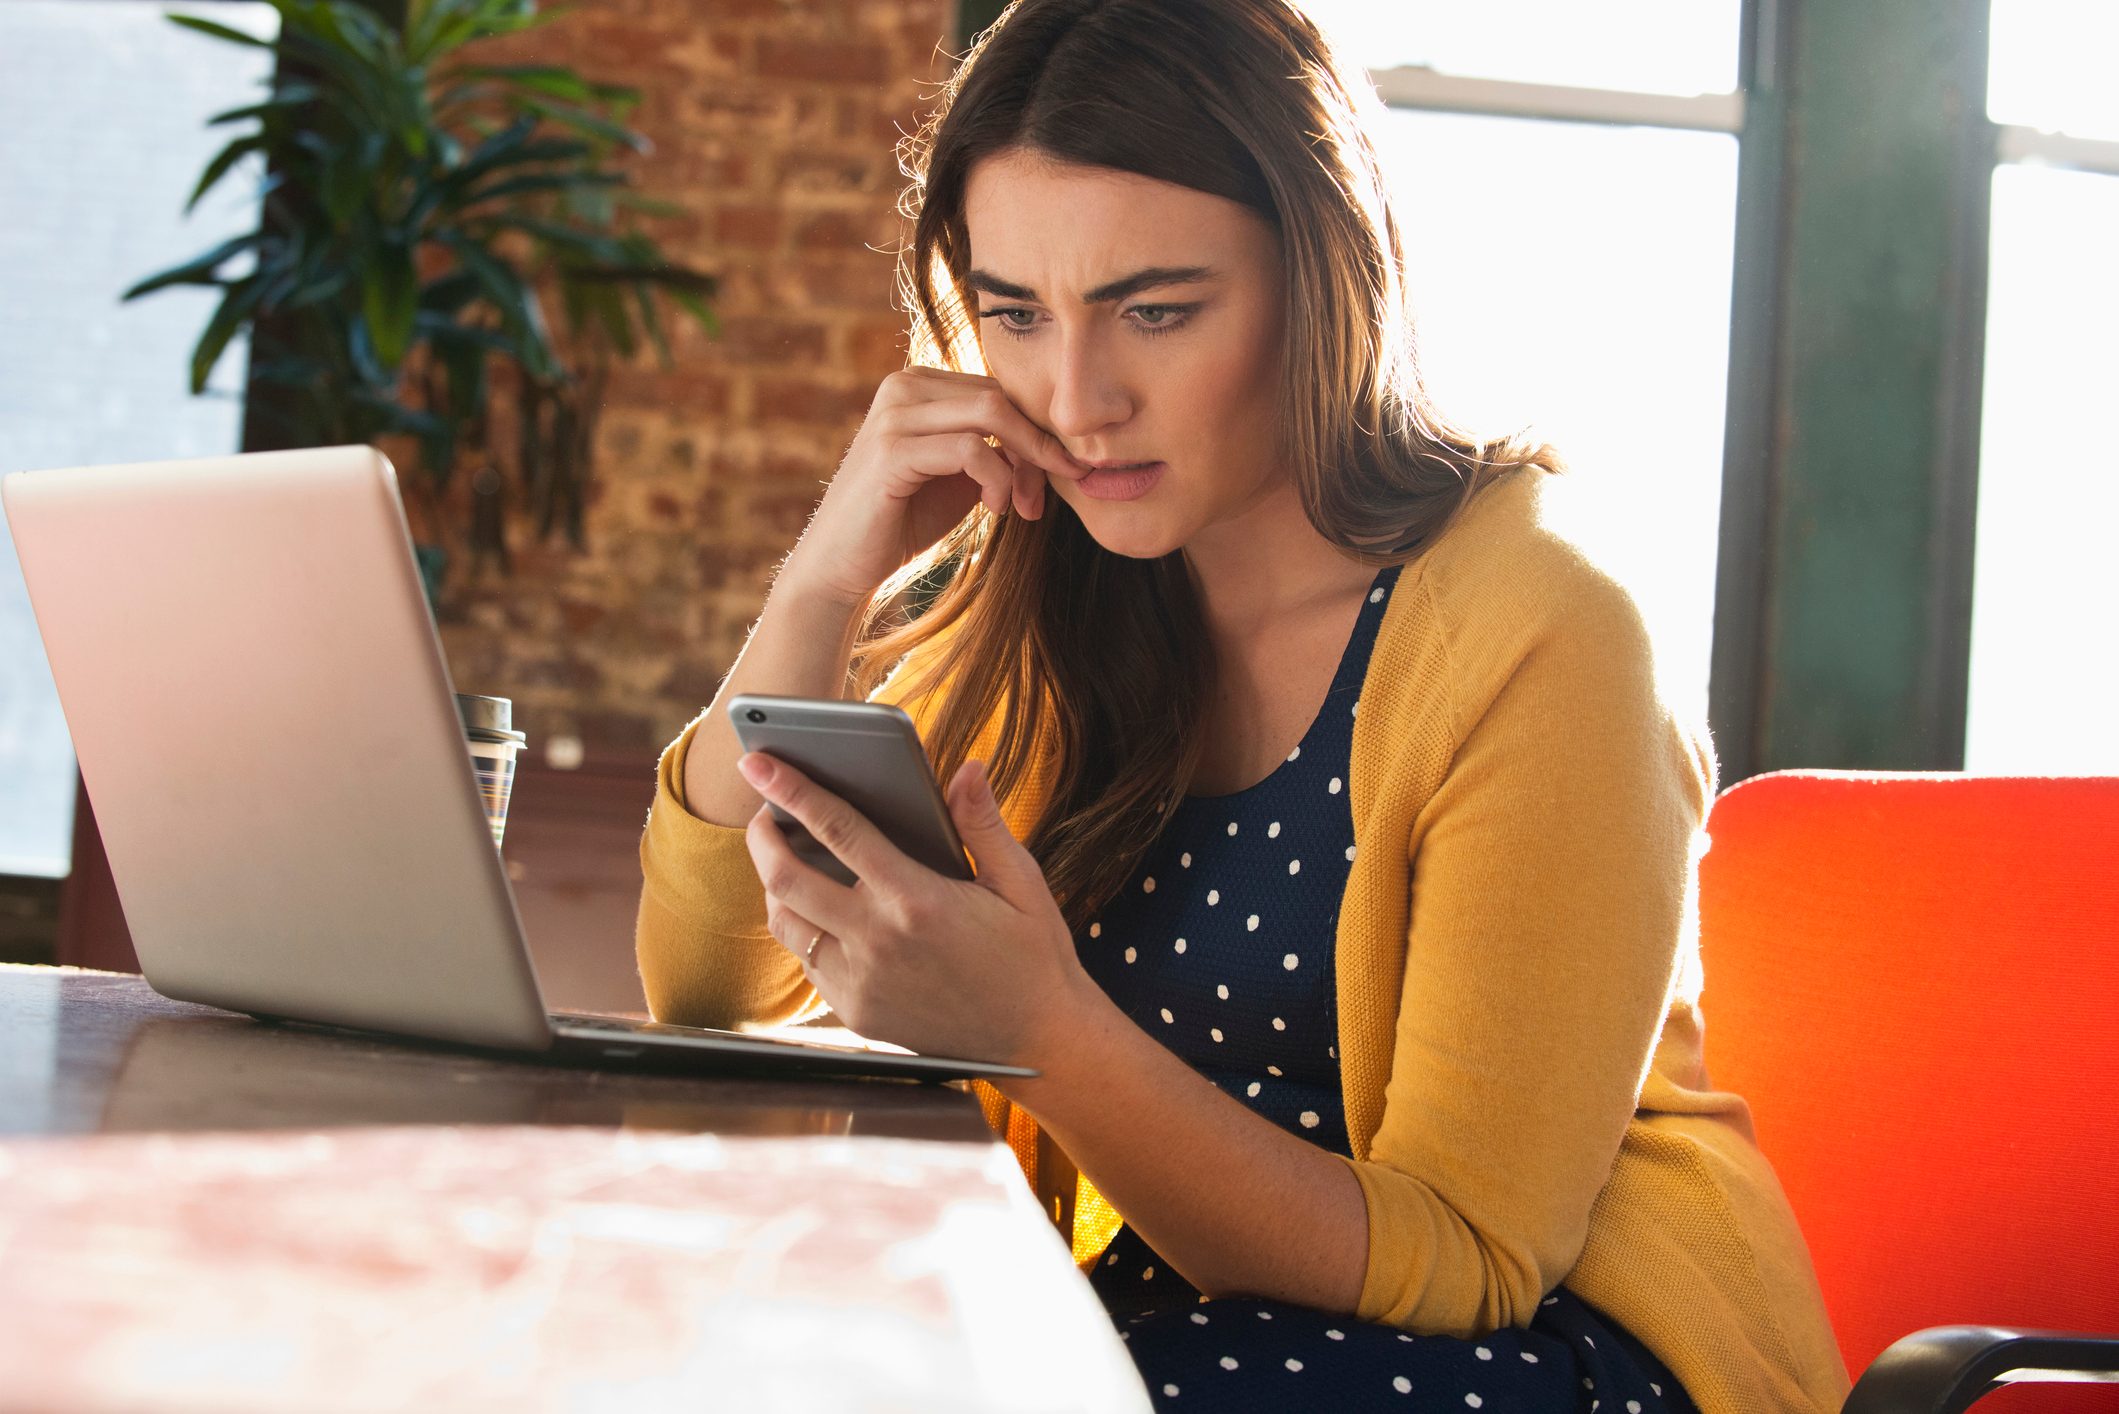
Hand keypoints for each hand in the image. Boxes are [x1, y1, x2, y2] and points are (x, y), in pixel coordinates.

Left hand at [736, 748, 1092, 1066]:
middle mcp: (878, 942)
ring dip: (773, 885)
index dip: (792, 791)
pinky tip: (819, 910)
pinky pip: (807, 963)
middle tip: (763, 812)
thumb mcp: (1020, 882)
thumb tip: (966, 769)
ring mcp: (861, 983)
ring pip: (786, 925)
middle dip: (762, 837)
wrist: (1037, 1041)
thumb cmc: (1032, 954)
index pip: (838, 830)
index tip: (759, 763)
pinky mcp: (856, 1014)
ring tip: (785, 858)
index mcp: (917, 899)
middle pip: (786, 879)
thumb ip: (983, 825)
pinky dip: (803, 929)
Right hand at [776, 367, 1087, 611]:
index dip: (1035, 431)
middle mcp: (903, 385)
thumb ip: (997, 448)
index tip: (1058, 474)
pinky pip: (970, 449)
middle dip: (1037, 445)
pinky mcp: (892, 450)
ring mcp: (894, 414)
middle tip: (1048, 492)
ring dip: (1022, 464)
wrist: (842, 565)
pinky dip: (996, 479)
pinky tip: (995, 508)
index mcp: (919, 383)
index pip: (998, 389)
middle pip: (1000, 396)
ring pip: (992, 413)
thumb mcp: (961, 475)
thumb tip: (1053, 440)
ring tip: (1020, 505)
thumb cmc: (903, 520)